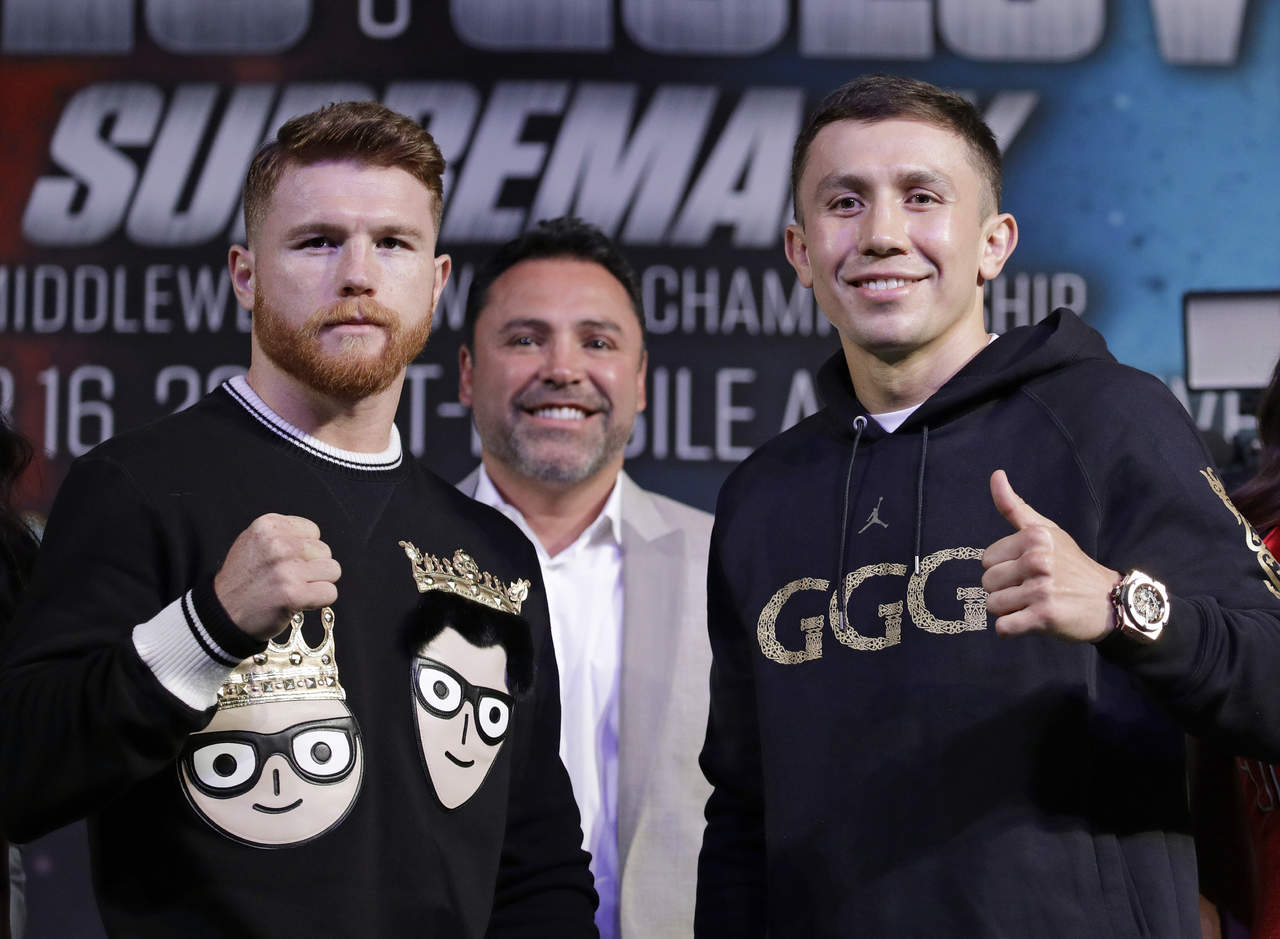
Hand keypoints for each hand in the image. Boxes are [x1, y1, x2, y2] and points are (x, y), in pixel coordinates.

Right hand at [213, 514, 340, 640]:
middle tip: (289, 580)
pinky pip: (330, 593)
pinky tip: (298, 602)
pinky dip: (319, 601)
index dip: (304, 550)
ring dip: (318, 583)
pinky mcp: (294, 594)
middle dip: (312, 567)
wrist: (222, 614)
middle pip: (325, 551)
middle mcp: (277, 544)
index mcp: (268, 526)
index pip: (313, 531)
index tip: (286, 563)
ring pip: (332, 571)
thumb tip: (315, 539)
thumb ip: (283, 535)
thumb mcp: (253, 543)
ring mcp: (286, 569)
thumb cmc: (242, 581)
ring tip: (294, 589)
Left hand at [981, 470, 1119, 641]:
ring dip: (1009, 610)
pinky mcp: (1044, 617)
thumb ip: (1016, 507)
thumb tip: (996, 475)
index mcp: (1035, 538)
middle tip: (1031, 590)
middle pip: (987, 582)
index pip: (987, 559)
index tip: (1026, 570)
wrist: (1110, 602)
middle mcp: (1039, 560)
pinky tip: (1030, 621)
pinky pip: (1003, 627)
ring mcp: (1042, 589)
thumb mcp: (1048, 531)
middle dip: (1004, 590)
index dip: (1003, 568)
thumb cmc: (1072, 565)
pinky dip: (1011, 630)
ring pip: (993, 605)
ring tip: (1032, 605)